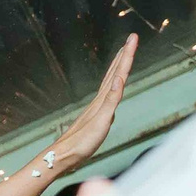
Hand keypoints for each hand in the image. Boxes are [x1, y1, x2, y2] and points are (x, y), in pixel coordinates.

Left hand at [45, 35, 138, 174]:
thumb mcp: (101, 122)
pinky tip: (114, 86)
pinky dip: (113, 85)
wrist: (63, 157)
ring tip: (123, 55)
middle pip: (114, 72)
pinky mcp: (95, 116)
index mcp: (102, 99)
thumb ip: (111, 100)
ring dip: (118, 66)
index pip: (118, 72)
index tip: (133, 37)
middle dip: (124, 55)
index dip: (127, 55)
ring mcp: (96, 107)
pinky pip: (108, 94)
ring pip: (110, 81)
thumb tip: (119, 79)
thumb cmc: (81, 144)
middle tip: (131, 39)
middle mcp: (99, 100)